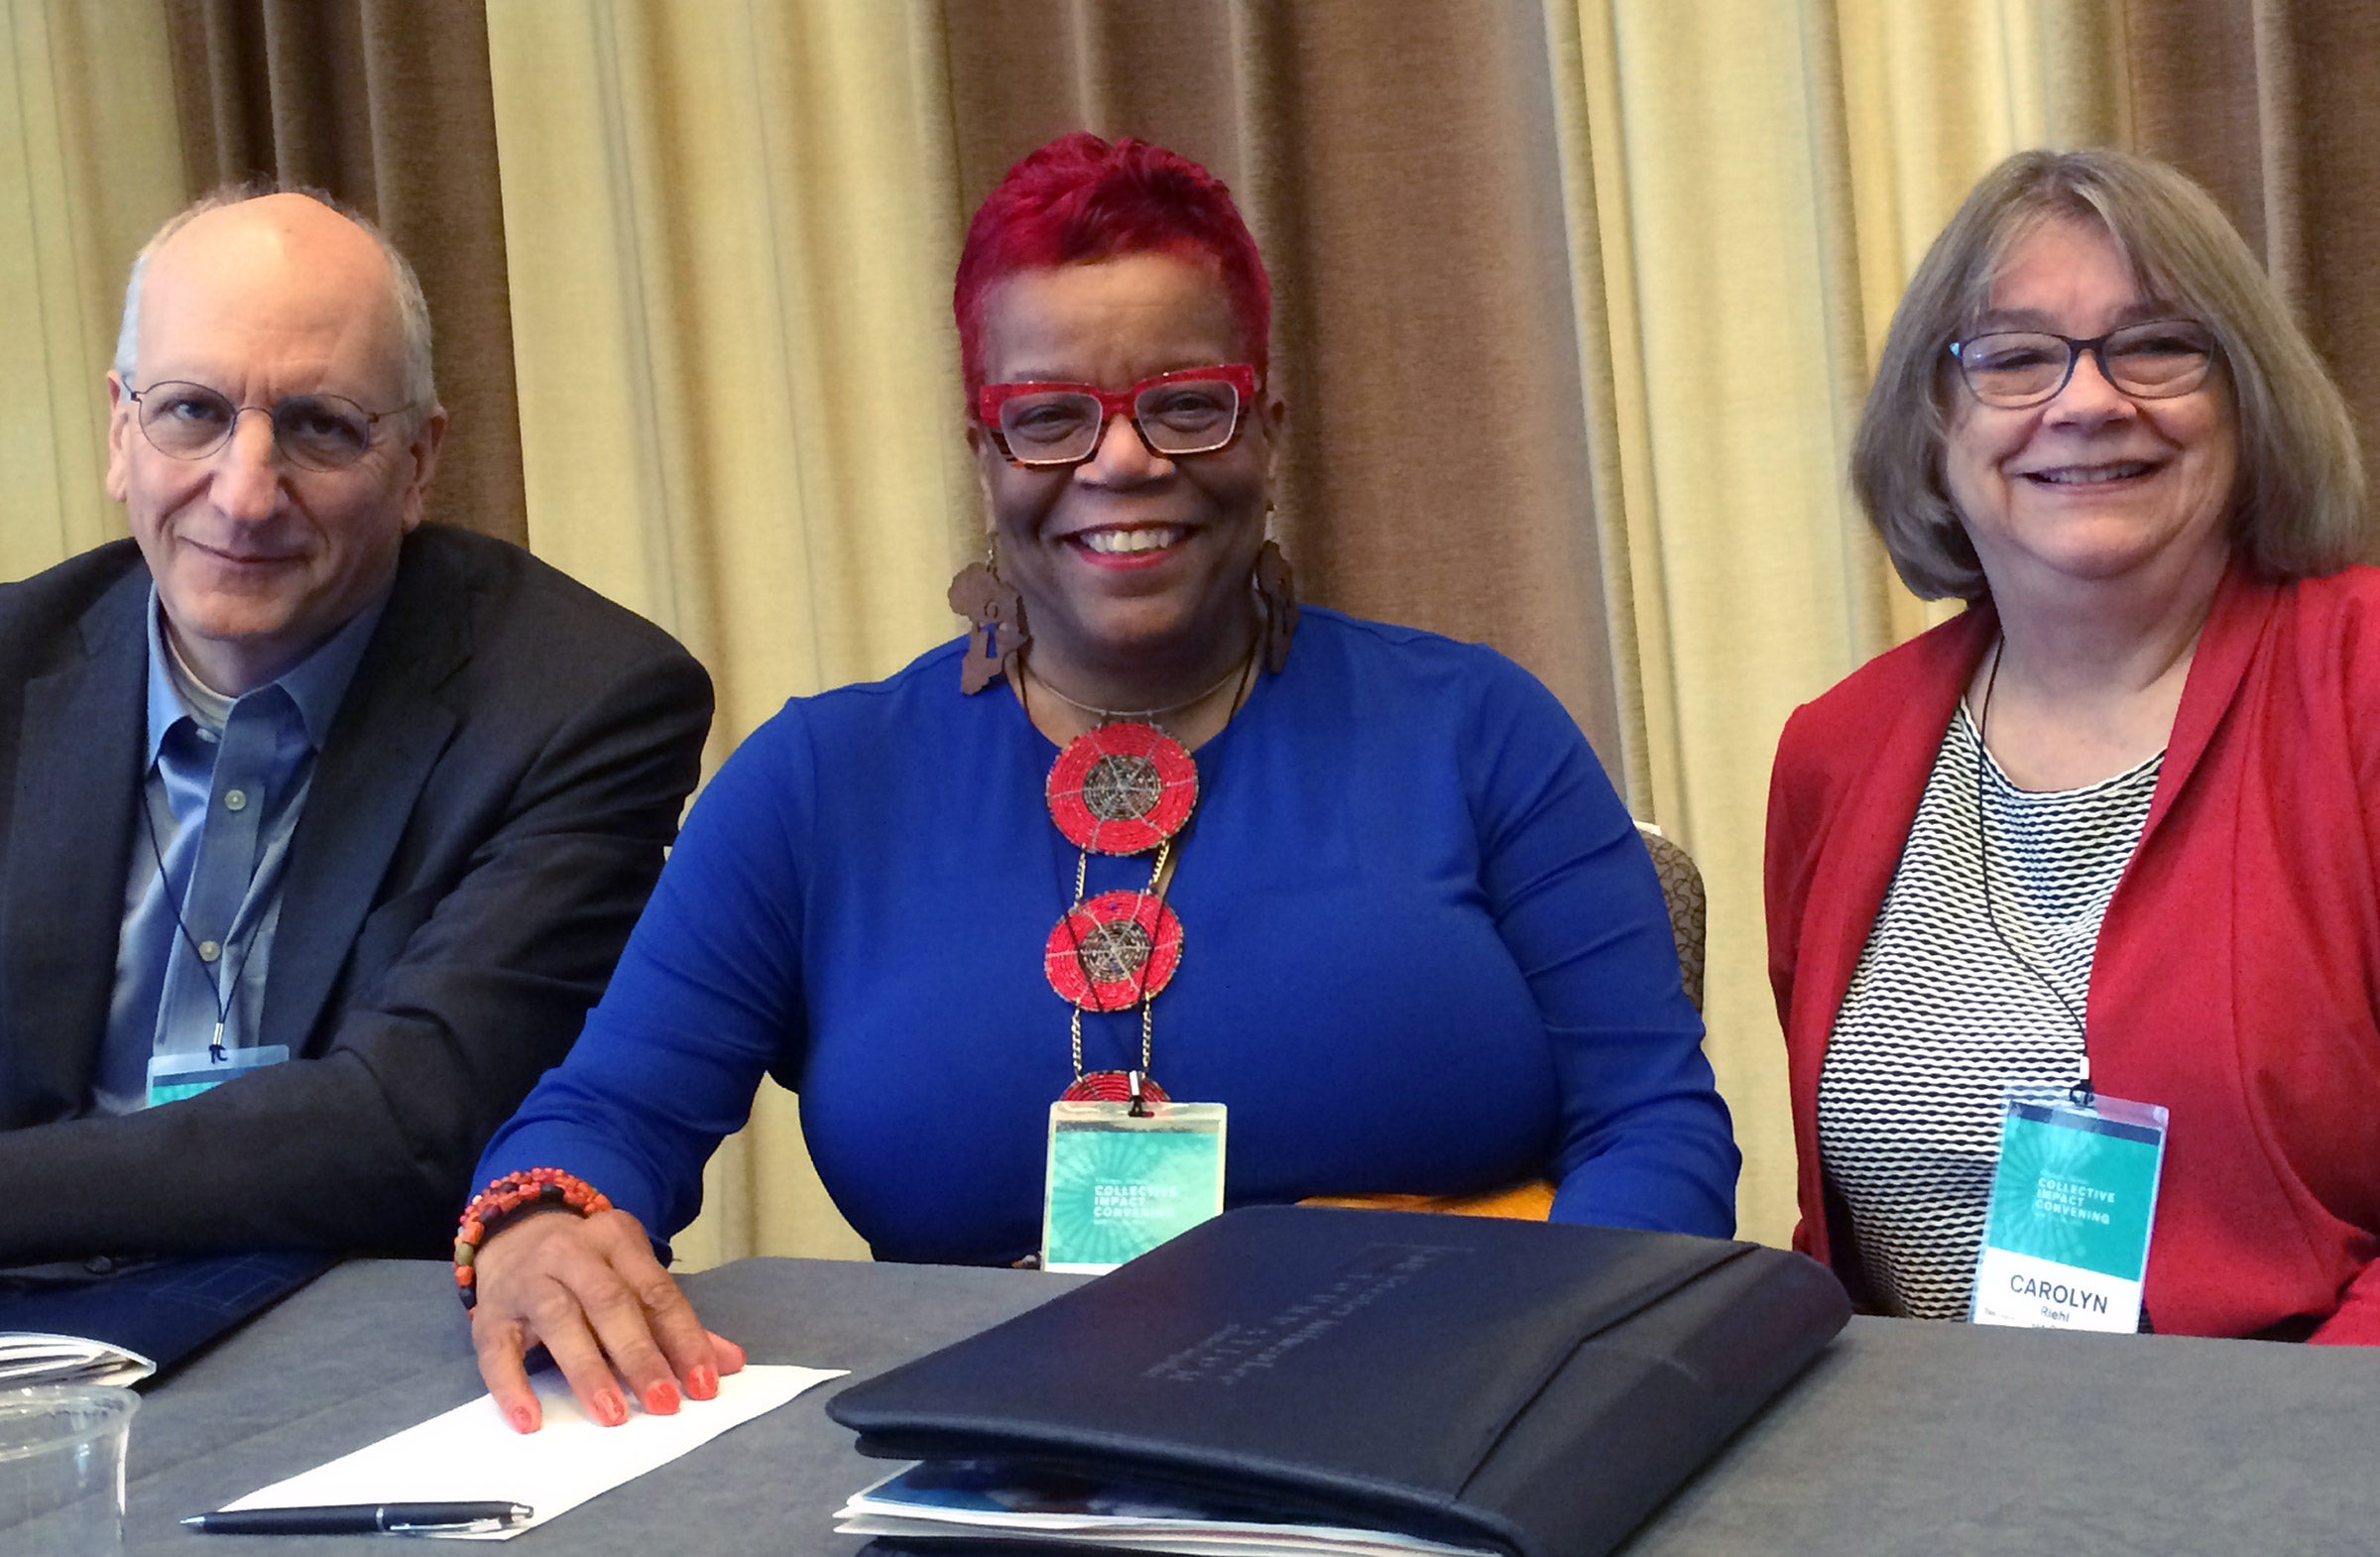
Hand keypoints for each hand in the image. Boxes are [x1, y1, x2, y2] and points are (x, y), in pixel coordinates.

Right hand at [468, 1207, 745, 1432]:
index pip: (657, 1291)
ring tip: (613, 1415)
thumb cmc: (587, 1268)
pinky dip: (512, 1386)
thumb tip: (729, 1363)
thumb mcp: (632, 1277)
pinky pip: (497, 1350)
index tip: (704, 1384)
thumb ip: (675, 1322)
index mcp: (616, 1239)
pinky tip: (530, 1419)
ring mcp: (527, 1280)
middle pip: (610, 1302)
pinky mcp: (490, 1313)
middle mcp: (571, 1253)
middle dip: (640, 1355)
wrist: (514, 1235)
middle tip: (663, 1403)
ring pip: (560, 1320)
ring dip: (589, 1371)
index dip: (683, 1339)